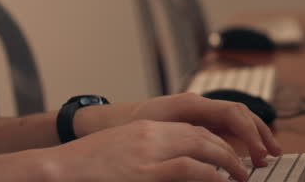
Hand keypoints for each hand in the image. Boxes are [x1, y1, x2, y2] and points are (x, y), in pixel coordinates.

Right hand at [58, 118, 250, 181]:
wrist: (60, 168)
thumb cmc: (85, 165)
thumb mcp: (120, 151)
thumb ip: (145, 154)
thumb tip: (167, 167)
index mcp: (144, 128)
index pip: (190, 128)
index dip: (214, 142)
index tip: (227, 156)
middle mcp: (150, 135)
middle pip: (201, 134)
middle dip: (227, 150)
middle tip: (243, 168)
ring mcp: (149, 152)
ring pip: (202, 147)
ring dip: (227, 161)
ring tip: (240, 177)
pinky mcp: (146, 172)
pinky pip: (189, 169)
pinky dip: (210, 173)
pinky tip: (220, 180)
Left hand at [124, 93, 281, 165]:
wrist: (108, 122)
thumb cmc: (127, 129)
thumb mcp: (156, 140)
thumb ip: (184, 150)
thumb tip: (205, 167)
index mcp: (189, 104)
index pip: (232, 112)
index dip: (251, 133)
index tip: (260, 154)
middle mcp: (196, 104)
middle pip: (239, 112)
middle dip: (259, 133)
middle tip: (270, 157)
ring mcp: (197, 111)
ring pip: (235, 118)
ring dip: (254, 134)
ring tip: (266, 155)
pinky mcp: (195, 121)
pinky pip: (224, 126)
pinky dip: (240, 137)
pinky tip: (246, 153)